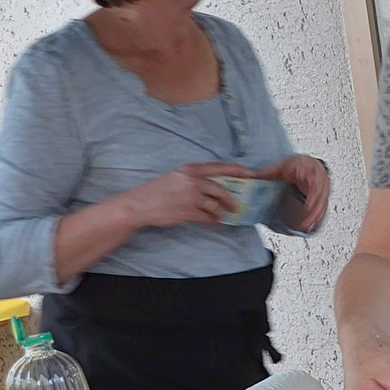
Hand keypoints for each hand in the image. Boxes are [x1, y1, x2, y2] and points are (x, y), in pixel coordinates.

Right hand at [131, 162, 254, 228]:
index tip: (250, 173)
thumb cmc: (158, 191)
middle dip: (231, 199)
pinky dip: (211, 221)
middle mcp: (192, 180)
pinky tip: (210, 222)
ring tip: (220, 216)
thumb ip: (195, 178)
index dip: (237, 170)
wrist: (140, 205)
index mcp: (190, 169)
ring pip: (215, 205)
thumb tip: (216, 186)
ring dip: (220, 213)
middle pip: (221, 189)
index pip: (219, 167)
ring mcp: (190, 196)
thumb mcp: (176, 176)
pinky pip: (207, 217)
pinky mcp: (188, 212)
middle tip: (236, 206)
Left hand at [258, 154, 330, 231]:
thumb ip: (267, 172)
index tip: (299, 182)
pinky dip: (318, 216)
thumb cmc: (294, 166)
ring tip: (307, 224)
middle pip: (318, 188)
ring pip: (322, 200)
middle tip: (306, 210)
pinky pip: (323, 206)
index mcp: (305, 165)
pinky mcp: (324, 195)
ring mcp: (322, 186)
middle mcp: (316, 175)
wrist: (308, 166)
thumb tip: (248, 176)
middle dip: (313, 200)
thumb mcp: (280, 167)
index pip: (306, 170)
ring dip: (316, 213)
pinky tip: (311, 225)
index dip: (304, 175)